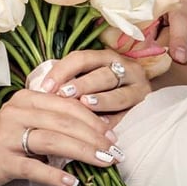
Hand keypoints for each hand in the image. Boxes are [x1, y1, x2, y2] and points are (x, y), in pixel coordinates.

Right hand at [0, 87, 119, 185]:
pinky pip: (32, 167)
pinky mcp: (0, 160)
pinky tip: (72, 183)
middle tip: (117, 153)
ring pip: (53, 140)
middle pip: (64, 121)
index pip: (67, 104)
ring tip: (105, 163)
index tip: (114, 135)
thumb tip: (94, 132)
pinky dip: (54, 176)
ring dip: (83, 152)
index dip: (93, 119)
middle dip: (95, 137)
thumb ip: (51, 122)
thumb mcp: (25, 126)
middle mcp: (16, 112)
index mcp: (25, 99)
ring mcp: (7, 136)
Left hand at [26, 49, 150, 116]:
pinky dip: (115, 120)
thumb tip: (40, 93)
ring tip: (84, 105)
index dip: (62, 71)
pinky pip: (128, 114)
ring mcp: (138, 88)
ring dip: (100, 100)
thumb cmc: (101, 94)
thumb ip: (70, 84)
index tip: (45, 87)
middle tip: (64, 95)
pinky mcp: (146, 107)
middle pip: (102, 74)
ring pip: (118, 93)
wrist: (139, 104)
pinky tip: (101, 126)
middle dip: (81, 84)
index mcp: (105, 58)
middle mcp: (125, 68)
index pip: (81, 58)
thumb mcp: (87, 82)